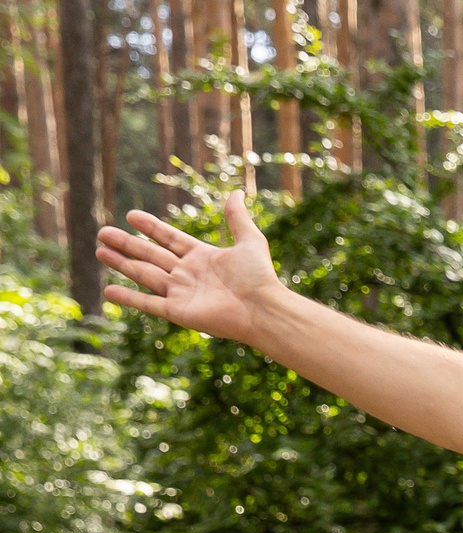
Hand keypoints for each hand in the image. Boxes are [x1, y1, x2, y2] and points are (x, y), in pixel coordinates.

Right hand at [97, 191, 284, 344]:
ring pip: (144, 275)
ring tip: (100, 251)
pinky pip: (148, 303)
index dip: (151, 228)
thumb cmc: (260, 277)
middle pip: (150, 256)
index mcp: (202, 257)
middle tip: (102, 233)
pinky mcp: (178, 312)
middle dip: (126, 244)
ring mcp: (181, 293)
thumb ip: (238, 218)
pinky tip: (109, 290)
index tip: (131, 216)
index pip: (169, 239)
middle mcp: (188, 274)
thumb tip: (237, 191)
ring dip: (121, 264)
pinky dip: (129, 298)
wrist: (264, 309)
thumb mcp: (249, 241)